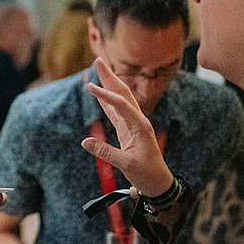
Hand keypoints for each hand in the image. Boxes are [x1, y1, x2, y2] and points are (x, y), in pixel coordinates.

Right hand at [82, 58, 174, 196]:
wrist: (158, 183)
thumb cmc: (146, 174)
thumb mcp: (126, 164)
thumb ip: (105, 152)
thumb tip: (85, 141)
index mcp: (140, 125)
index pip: (120, 104)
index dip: (105, 95)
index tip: (90, 87)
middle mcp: (138, 120)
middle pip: (122, 93)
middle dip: (110, 76)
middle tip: (98, 60)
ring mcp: (132, 124)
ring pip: (119, 99)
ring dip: (109, 84)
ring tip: (99, 70)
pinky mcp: (127, 131)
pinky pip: (115, 112)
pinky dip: (107, 101)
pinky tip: (100, 93)